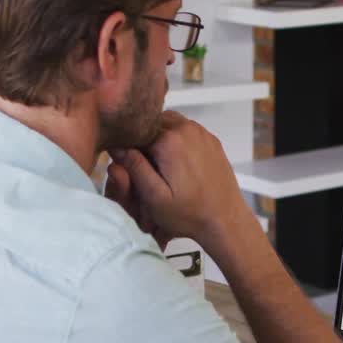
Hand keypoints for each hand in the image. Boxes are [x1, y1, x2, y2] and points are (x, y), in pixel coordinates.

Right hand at [108, 111, 255, 250]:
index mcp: (170, 141)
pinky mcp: (210, 140)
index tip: (131, 164)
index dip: (129, 148)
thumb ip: (134, 168)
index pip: (135, 131)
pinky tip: (179, 165)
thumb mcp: (154, 196)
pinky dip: (178, 141)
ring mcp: (201, 134)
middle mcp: (187, 131)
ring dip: (160, 139)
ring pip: (169, 123)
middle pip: (151, 124)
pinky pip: (186, 130)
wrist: (224, 219)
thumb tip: (118, 148)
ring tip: (162, 167)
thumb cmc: (192, 213)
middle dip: (145, 142)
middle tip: (148, 168)